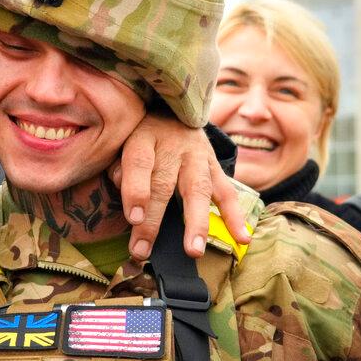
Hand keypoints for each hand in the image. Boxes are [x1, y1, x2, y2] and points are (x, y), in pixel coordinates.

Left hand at [113, 113, 249, 259]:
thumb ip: (120, 169)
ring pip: (197, 190)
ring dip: (196, 223)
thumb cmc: (140, 134)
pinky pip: (226, 192)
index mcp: (144, 137)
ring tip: (193, 250)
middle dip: (153, 221)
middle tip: (143, 251)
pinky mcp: (215, 166)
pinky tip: (241, 238)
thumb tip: (129, 204)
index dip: (135, 190)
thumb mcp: (123, 141)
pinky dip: (235, 216)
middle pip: (164, 184)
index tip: (132, 218)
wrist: (173, 109)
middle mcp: (173, 146)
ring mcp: (198, 156)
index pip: (139, 163)